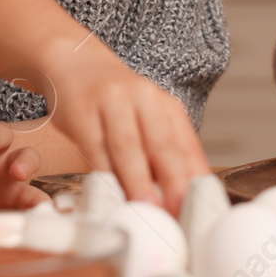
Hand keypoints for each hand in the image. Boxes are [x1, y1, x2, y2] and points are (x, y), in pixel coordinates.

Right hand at [46, 53, 209, 217]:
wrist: (76, 64)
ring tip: (148, 208)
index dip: (194, 178)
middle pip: (162, 143)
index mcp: (165, 105)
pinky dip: (105, 173)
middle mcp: (142, 99)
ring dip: (138, 180)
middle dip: (173, 180)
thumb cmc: (116, 103)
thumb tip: (180, 198)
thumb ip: (163, 151)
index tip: (199, 208)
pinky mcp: (82, 113)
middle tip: (179, 211)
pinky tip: (112, 193)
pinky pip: (95, 147)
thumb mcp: (147, 117)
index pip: (186, 144)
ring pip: (128, 146)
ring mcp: (111, 103)